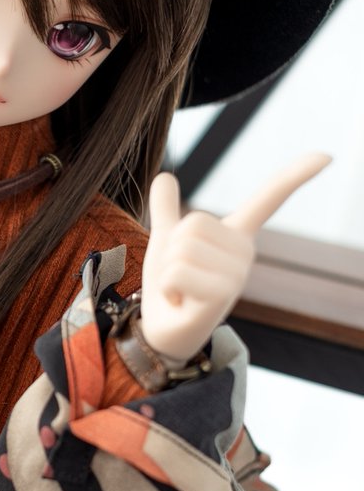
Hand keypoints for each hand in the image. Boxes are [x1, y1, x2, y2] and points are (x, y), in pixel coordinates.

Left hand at [138, 152, 330, 364]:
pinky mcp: (223, 296)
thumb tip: (164, 175)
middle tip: (180, 276)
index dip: (295, 175)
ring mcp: (238, 276)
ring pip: (182, 248)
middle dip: (172, 249)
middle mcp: (245, 254)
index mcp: (236, 235)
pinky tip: (181, 303)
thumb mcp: (167, 242)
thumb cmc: (173, 287)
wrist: (165, 334)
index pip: (269, 199)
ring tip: (181, 290)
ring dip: (167, 270)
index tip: (326, 156)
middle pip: (193, 222)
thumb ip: (167, 210)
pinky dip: (167, 288)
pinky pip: (176, 272)